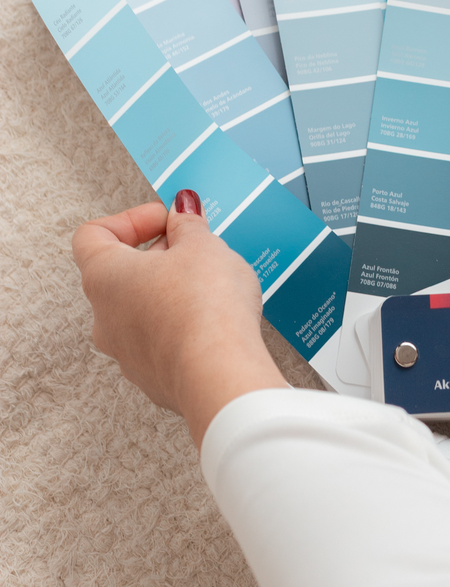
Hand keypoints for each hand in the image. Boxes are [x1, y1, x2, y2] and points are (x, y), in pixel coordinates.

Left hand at [71, 193, 286, 447]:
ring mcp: (126, 352)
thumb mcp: (203, 245)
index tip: (167, 219)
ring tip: (212, 282)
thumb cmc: (203, 307)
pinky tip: (214, 317)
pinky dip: (182, 322)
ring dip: (171, 288)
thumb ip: (188, 223)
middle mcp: (105, 317)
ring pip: (141, 308)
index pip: (93, 235)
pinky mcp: (152, 376)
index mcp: (105, 277)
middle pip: (120, 272)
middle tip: (197, 246)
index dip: (131, 219)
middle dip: (160, 253)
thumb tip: (182, 210)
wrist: (219, 375)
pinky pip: (161, 339)